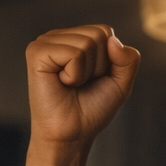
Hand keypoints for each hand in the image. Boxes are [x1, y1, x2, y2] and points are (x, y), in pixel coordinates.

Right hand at [26, 25, 140, 147]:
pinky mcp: (37, 52)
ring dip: (86, 72)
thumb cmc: (91, 110)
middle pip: (98, 34)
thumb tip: (112, 40)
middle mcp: (58, 36)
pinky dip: (74, 74)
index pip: (105, 31)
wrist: (72, 134)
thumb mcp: (120, 83)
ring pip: (87, 42)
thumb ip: (128, 59)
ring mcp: (45, 42)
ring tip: (70, 85)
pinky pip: (74, 53)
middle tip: (81, 84)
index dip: (109, 60)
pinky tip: (61, 83)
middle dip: (98, 65)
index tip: (93, 80)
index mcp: (74, 38)